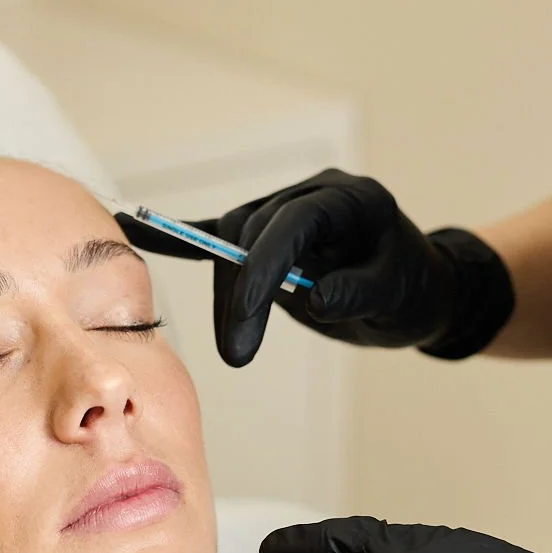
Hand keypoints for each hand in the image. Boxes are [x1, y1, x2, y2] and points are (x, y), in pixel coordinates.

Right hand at [118, 169, 513, 366]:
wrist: (418, 291)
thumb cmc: (412, 292)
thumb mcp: (398, 298)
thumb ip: (358, 293)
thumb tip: (315, 297)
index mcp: (349, 201)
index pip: (291, 226)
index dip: (261, 268)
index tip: (242, 317)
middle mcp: (311, 197)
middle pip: (251, 236)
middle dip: (239, 296)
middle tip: (236, 355)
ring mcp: (286, 211)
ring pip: (231, 242)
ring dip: (227, 293)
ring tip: (236, 345)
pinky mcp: (268, 235)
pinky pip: (218, 235)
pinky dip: (182, 239)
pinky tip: (134, 228)